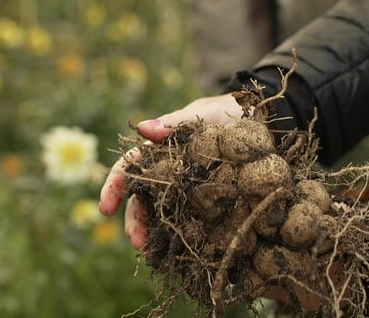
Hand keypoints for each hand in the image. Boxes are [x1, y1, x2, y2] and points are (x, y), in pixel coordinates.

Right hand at [99, 93, 242, 248]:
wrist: (263, 124)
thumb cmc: (228, 114)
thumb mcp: (205, 115)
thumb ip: (175, 123)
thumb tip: (142, 128)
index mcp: (159, 150)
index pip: (130, 168)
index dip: (114, 187)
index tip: (105, 209)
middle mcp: (168, 172)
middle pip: (141, 198)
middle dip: (134, 221)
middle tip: (138, 243)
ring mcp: (185, 189)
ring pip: (161, 214)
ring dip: (153, 234)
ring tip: (154, 255)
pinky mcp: (205, 202)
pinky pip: (187, 221)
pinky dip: (179, 237)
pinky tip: (180, 253)